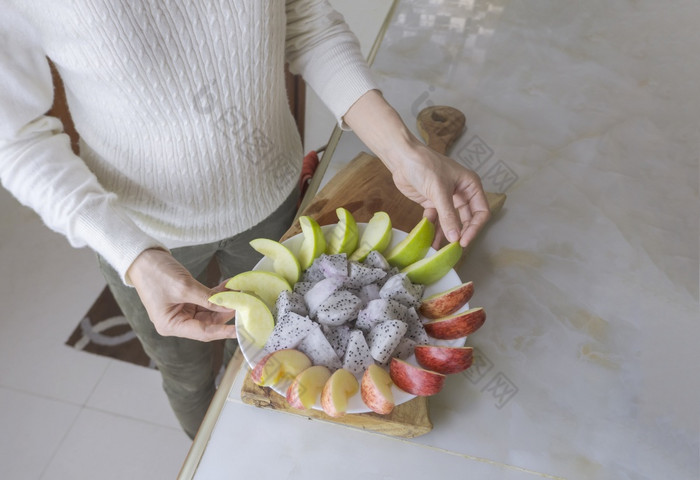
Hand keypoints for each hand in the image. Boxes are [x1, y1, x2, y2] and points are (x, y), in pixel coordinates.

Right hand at [127, 249, 236, 340]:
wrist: (141, 256)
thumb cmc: (155, 273)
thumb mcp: (184, 287)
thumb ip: (208, 298)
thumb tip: (231, 305)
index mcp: (171, 325)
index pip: (203, 333)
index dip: (223, 331)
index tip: (241, 329)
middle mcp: (176, 322)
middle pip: (209, 322)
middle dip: (226, 312)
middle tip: (245, 303)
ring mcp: (182, 311)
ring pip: (210, 310)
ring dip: (224, 301)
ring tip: (239, 291)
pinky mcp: (186, 300)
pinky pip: (206, 300)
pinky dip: (217, 293)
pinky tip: (229, 285)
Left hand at [343, 90, 489, 246]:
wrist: (401, 157)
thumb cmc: (424, 165)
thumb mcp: (439, 191)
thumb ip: (448, 215)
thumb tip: (455, 237)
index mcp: (470, 186)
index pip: (480, 212)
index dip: (474, 228)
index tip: (463, 241)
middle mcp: (461, 193)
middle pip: (467, 220)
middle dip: (461, 234)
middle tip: (453, 249)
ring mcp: (446, 199)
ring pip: (451, 222)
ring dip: (446, 235)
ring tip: (441, 251)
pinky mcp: (432, 203)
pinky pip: (436, 220)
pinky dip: (433, 230)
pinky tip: (429, 242)